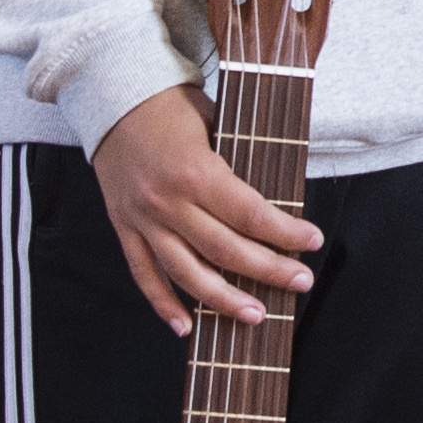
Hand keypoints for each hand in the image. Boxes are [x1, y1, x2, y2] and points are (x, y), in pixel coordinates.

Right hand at [88, 83, 320, 331]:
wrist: (110, 95)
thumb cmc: (169, 103)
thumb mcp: (214, 121)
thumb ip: (238, 162)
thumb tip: (272, 203)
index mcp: (194, 171)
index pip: (249, 215)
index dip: (285, 233)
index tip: (312, 242)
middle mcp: (167, 201)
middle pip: (225, 250)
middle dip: (269, 270)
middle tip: (300, 282)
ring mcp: (143, 219)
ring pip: (186, 273)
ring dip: (223, 300)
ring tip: (256, 315)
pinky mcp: (124, 227)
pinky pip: (143, 274)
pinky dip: (163, 304)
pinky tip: (186, 328)